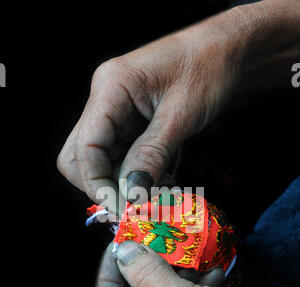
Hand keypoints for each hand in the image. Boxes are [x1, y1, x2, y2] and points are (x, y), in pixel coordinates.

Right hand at [57, 9, 238, 211]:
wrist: (227, 50)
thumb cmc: (208, 69)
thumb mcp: (181, 115)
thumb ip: (152, 154)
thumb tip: (131, 194)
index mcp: (110, 88)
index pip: (84, 149)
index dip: (98, 185)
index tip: (124, 209)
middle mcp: (105, 100)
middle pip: (80, 157)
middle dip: (104, 186)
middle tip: (135, 205)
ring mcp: (115, 111)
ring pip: (102, 161)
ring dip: (125, 184)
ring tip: (159, 195)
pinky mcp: (130, 122)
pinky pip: (122, 157)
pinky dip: (138, 175)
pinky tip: (162, 182)